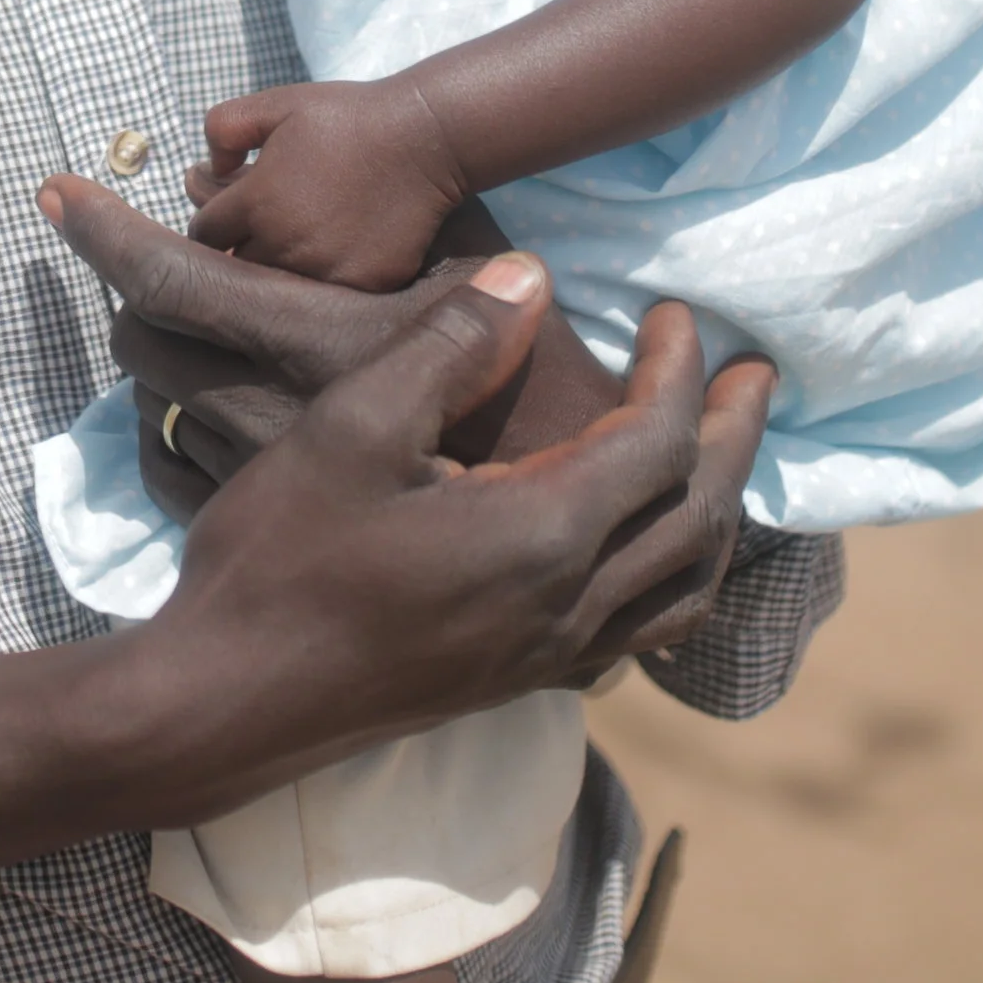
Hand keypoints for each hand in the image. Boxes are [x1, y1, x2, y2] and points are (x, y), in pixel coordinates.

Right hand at [44, 179, 772, 671]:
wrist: (226, 703)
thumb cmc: (279, 557)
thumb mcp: (351, 428)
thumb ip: (450, 345)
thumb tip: (533, 279)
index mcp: (542, 538)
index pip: (659, 445)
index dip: (680, 371)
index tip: (674, 313)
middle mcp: (570, 608)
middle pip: (699, 518)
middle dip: (735, 436)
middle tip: (756, 374)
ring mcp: (549, 657)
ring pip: (684, 586)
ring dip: (718, 510)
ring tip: (719, 454)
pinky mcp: (520, 682)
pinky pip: (642, 630)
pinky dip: (675, 576)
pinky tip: (644, 549)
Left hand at [119, 202, 619, 515]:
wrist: (578, 505)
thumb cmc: (533, 364)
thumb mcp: (471, 257)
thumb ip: (358, 204)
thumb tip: (249, 168)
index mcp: (312, 341)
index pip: (167, 276)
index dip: (101, 229)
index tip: (54, 192)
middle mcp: (274, 416)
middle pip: (143, 342)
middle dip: (135, 296)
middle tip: (150, 272)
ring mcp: (264, 484)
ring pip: (154, 409)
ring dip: (158, 364)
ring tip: (187, 335)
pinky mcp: (265, 533)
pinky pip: (168, 476)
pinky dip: (167, 431)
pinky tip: (196, 408)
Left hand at [190, 75, 469, 292]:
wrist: (425, 138)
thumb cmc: (346, 117)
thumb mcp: (276, 104)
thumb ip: (225, 128)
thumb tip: (207, 167)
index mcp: (256, 203)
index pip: (205, 235)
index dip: (213, 224)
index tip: (229, 216)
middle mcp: (284, 245)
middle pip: (238, 267)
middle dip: (242, 249)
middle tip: (264, 229)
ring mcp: (325, 270)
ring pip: (279, 288)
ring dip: (280, 270)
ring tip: (298, 243)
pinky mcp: (363, 284)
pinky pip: (329, 296)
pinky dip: (326, 281)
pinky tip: (338, 253)